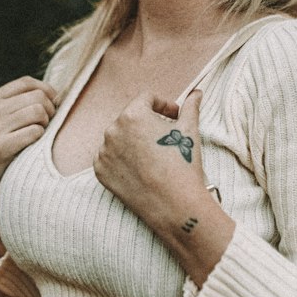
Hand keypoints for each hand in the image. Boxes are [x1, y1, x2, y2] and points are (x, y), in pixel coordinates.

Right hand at [0, 74, 56, 203]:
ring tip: (39, 133)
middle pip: (37, 97)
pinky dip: (40, 138)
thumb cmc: (0, 144)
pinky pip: (35, 132)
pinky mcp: (1, 146)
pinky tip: (33, 145)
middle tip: (47, 123)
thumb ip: (20, 103)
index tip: (52, 103)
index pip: (27, 82)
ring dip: (45, 124)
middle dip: (50, 109)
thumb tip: (55, 93)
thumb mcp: (1, 118)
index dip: (46, 89)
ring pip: (38, 112)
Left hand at [93, 89, 207, 228]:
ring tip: (153, 155)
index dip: (163, 106)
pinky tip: (140, 168)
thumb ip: (190, 107)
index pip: (146, 99)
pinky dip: (122, 159)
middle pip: (131, 119)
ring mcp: (104, 152)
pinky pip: (110, 157)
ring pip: (119, 138)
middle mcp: (113, 130)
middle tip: (166, 138)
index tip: (174, 117)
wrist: (175, 204)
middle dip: (148, 124)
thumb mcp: (189, 130)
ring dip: (133, 141)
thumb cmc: (183, 164)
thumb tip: (197, 92)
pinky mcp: (100, 171)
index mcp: (133, 114)